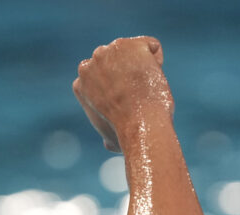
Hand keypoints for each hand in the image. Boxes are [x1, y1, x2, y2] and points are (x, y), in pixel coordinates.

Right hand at [73, 36, 173, 153]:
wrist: (139, 125)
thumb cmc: (127, 136)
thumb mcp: (110, 138)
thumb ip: (107, 133)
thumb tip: (108, 144)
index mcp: (81, 83)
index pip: (103, 76)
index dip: (119, 89)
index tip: (127, 103)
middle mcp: (91, 63)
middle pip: (116, 60)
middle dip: (129, 73)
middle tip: (139, 95)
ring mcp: (110, 51)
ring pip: (133, 51)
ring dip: (143, 67)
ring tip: (145, 87)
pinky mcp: (132, 45)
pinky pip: (152, 46)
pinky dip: (158, 60)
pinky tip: (154, 77)